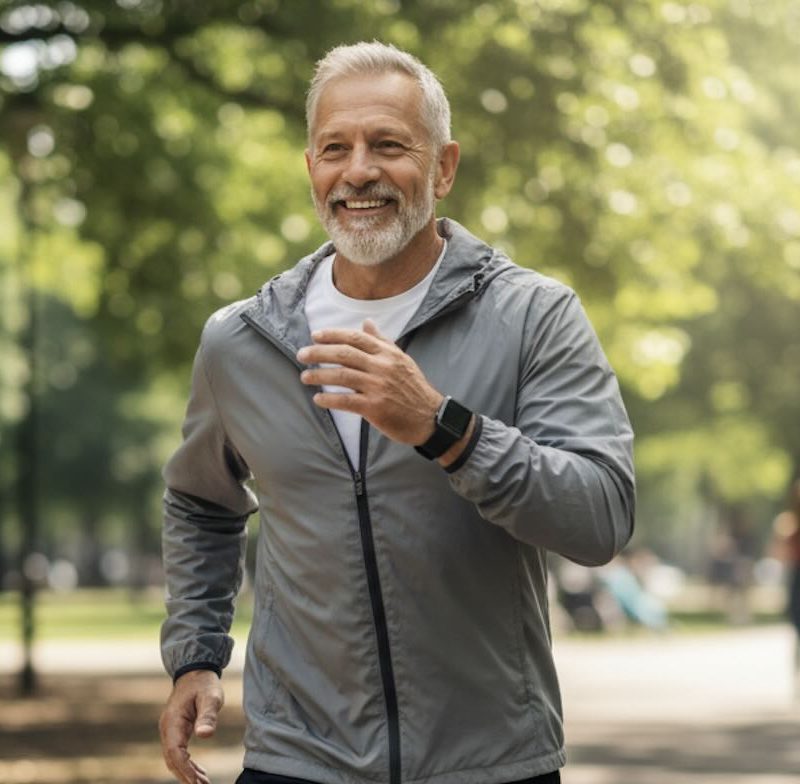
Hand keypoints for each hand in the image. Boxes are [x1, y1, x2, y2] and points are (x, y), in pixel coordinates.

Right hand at [159, 669, 223, 783]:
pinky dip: (186, 764)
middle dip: (186, 775)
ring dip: (186, 772)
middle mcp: (167, 728)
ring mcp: (169, 730)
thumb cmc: (204, 683)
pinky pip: (177, 752)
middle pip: (172, 759)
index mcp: (173, 721)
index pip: (175, 752)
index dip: (185, 769)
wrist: (195, 671)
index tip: (197, 782)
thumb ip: (208, 715)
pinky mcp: (175, 730)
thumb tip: (205, 735)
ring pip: (173, 758)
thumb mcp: (210, 696)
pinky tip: (198, 773)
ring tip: (202, 783)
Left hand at [297, 319, 441, 444]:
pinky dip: (330, 400)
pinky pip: (347, 401)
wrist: (430, 417)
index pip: (356, 338)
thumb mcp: (401, 360)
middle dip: (320, 352)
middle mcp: (382, 367)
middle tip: (302, 354)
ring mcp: (378, 387)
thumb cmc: (413, 388)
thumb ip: (382, 341)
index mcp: (388, 354)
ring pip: (342, 376)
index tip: (315, 335)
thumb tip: (366, 322)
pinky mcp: (375, 408)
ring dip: (320, 375)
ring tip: (305, 377)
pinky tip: (318, 400)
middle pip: (345, 354)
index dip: (333, 335)